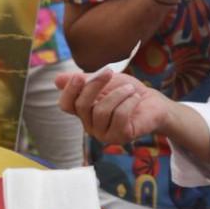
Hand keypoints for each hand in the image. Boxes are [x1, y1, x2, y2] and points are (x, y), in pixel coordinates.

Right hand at [56, 69, 171, 145]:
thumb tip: (56, 80)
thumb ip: (85, 80)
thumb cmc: (127, 91)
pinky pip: (119, 117)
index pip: (66, 105)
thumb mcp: (106, 81)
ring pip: (101, 112)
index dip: (69, 91)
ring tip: (130, 89)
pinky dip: (129, 103)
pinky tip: (136, 98)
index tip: (80, 76)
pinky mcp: (120, 137)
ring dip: (118, 94)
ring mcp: (104, 134)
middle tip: (109, 72)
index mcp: (84, 111)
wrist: (152, 102)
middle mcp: (90, 124)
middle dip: (95, 85)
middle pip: (82, 106)